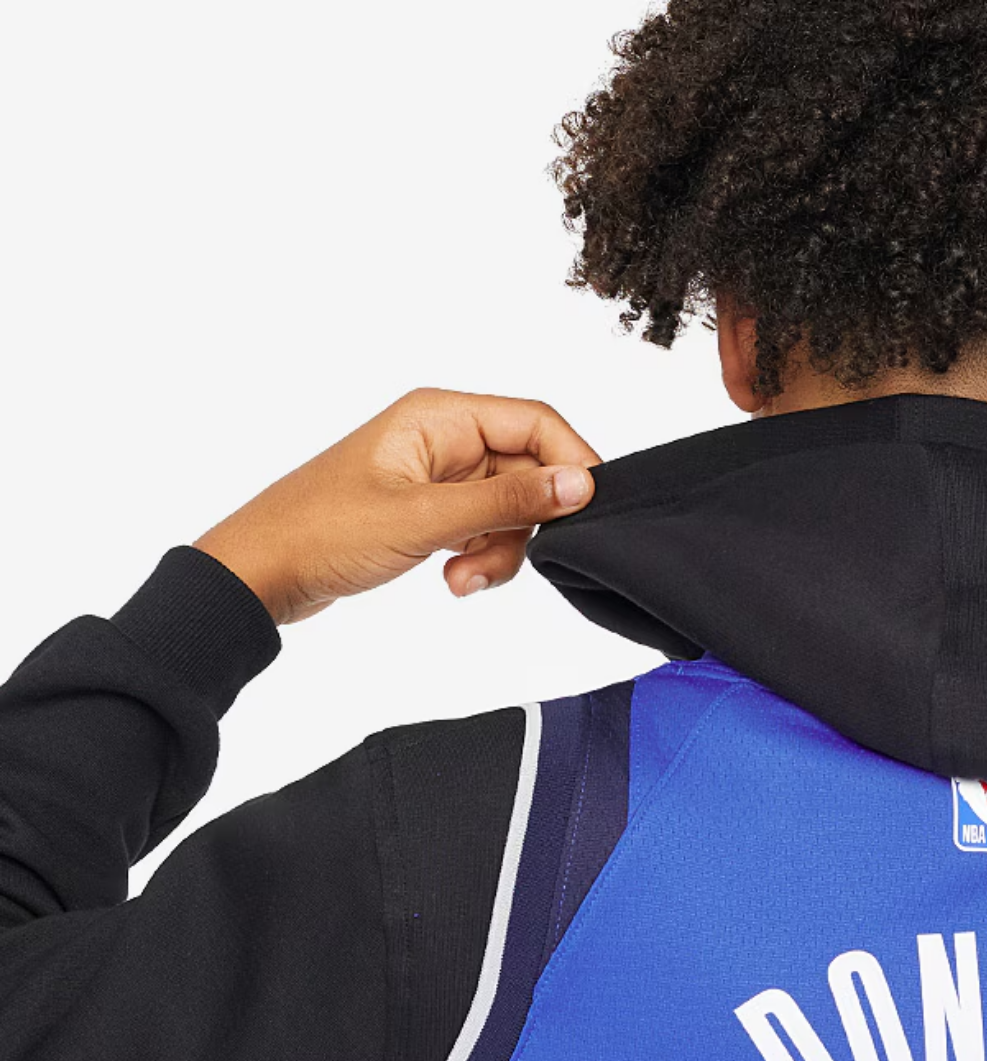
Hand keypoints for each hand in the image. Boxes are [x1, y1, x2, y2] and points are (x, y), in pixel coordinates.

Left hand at [195, 389, 599, 624]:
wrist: (262, 573)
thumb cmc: (322, 531)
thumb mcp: (425, 517)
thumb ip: (507, 500)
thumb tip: (580, 484)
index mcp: (440, 416)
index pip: (537, 422)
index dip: (571, 464)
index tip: (586, 513)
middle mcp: (445, 438)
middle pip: (530, 471)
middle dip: (525, 524)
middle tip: (497, 561)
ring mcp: (440, 477)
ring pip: (512, 509)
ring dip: (500, 552)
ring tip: (460, 581)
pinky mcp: (433, 512)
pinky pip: (486, 530)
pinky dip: (481, 560)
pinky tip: (451, 580)